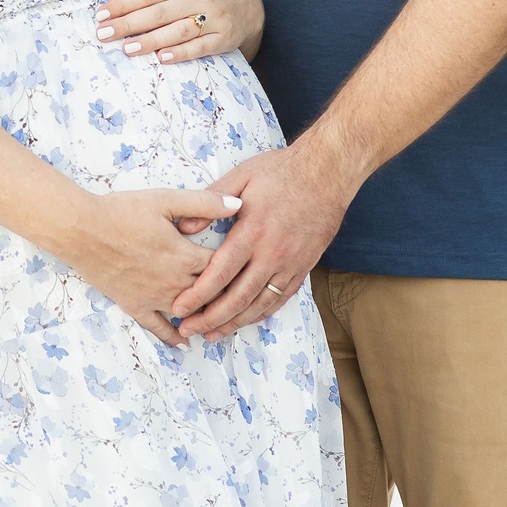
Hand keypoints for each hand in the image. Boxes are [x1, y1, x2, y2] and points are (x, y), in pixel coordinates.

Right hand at [53, 187, 244, 347]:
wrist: (81, 229)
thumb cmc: (121, 211)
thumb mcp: (165, 200)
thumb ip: (204, 202)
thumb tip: (239, 205)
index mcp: (186, 256)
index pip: (225, 267)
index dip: (240, 265)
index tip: (250, 264)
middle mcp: (175, 283)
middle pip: (213, 295)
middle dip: (228, 294)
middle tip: (244, 294)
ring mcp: (155, 298)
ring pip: (190, 314)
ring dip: (207, 317)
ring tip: (222, 319)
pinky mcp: (135, 305)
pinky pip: (158, 327)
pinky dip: (173, 337)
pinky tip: (184, 343)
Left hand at [99, 0, 264, 64]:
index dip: (123, 3)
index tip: (100, 15)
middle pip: (159, 12)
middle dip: (129, 24)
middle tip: (103, 34)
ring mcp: (214, 18)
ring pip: (178, 31)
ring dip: (151, 41)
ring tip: (126, 48)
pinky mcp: (224, 38)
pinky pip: (200, 47)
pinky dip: (181, 53)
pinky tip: (161, 58)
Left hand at [169, 138, 360, 338]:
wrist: (327, 174)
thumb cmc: (281, 172)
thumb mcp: (241, 176)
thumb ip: (211, 201)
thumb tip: (184, 227)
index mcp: (253, 232)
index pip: (221, 272)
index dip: (198, 294)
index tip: (178, 308)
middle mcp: (272, 254)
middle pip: (238, 297)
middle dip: (210, 317)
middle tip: (188, 330)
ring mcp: (290, 265)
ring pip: (259, 304)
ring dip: (234, 323)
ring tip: (212, 334)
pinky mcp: (303, 268)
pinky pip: (280, 299)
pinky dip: (260, 314)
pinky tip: (245, 321)